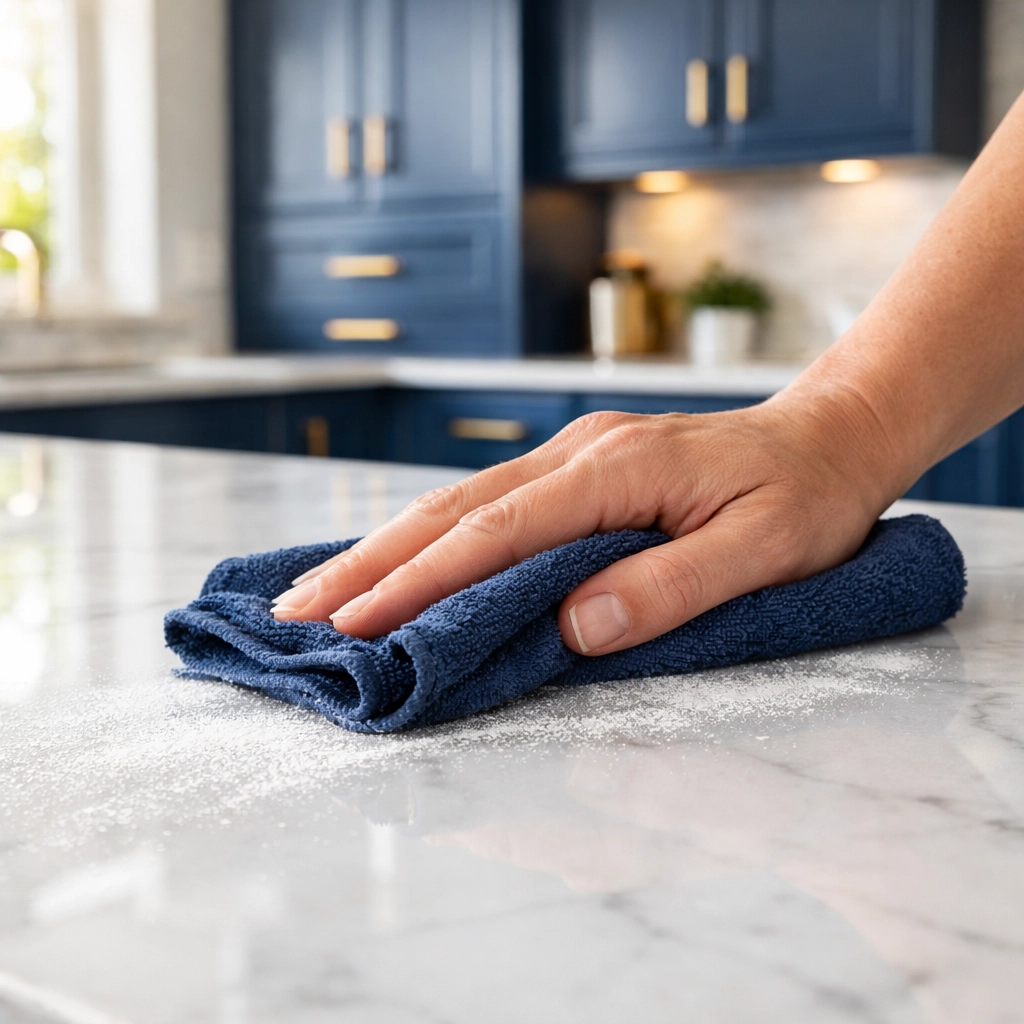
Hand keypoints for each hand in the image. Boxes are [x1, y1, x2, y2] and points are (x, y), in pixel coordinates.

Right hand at [270, 396, 896, 654]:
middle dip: (370, 563)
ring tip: (319, 591)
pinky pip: (487, 503)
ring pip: (459, 502)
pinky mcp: (576, 469)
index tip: (357, 623)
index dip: (422, 580)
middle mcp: (578, 453)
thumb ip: (672, 586)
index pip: (498, 531)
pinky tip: (395, 558)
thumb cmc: (806, 499)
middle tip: (294, 610)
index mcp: (616, 470)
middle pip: (453, 510)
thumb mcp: (765, 552)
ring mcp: (573, 455)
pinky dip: (430, 537)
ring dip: (384, 548)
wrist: (830, 436)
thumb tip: (577, 625)